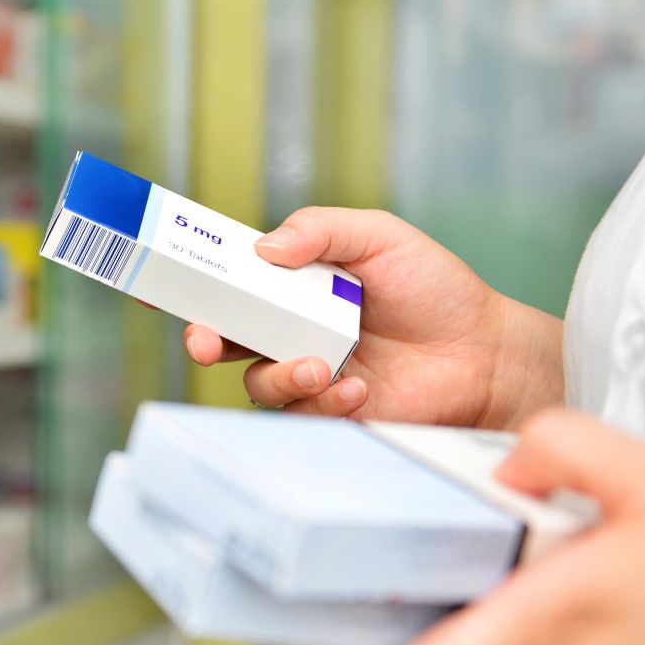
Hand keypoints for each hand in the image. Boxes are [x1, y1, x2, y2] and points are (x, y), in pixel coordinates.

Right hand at [182, 207, 562, 427]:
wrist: (485, 354)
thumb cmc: (437, 291)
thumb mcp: (380, 237)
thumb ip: (321, 230)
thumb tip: (262, 249)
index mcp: (293, 286)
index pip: (230, 282)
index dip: (190, 283)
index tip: (158, 285)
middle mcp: (291, 330)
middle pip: (223, 336)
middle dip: (201, 338)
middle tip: (204, 341)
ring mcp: (307, 374)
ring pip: (256, 382)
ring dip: (277, 375)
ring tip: (318, 365)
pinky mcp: (328, 414)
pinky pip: (300, 414)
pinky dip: (323, 401)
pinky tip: (360, 390)